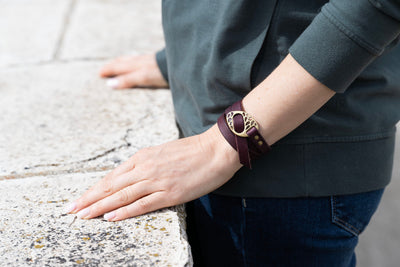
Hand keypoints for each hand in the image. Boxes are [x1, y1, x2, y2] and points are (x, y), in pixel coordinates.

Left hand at [64, 125, 240, 220]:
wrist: (216, 149)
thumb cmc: (192, 150)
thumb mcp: (163, 152)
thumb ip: (145, 163)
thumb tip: (130, 176)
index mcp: (142, 156)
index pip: (112, 176)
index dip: (94, 189)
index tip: (80, 198)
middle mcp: (145, 168)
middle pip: (111, 186)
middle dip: (88, 199)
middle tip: (69, 210)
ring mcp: (157, 181)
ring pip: (121, 196)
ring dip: (99, 207)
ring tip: (81, 216)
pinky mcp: (170, 193)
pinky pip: (142, 204)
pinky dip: (124, 212)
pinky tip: (110, 218)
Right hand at [100, 53, 167, 88]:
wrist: (182, 63)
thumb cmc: (163, 71)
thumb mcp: (143, 77)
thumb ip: (127, 80)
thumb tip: (109, 85)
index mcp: (136, 65)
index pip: (119, 67)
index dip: (109, 70)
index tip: (99, 74)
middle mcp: (142, 61)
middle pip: (124, 62)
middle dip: (113, 66)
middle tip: (104, 70)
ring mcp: (151, 61)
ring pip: (133, 61)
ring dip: (124, 63)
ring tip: (120, 64)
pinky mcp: (159, 62)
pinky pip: (142, 61)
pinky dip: (135, 62)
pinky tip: (141, 63)